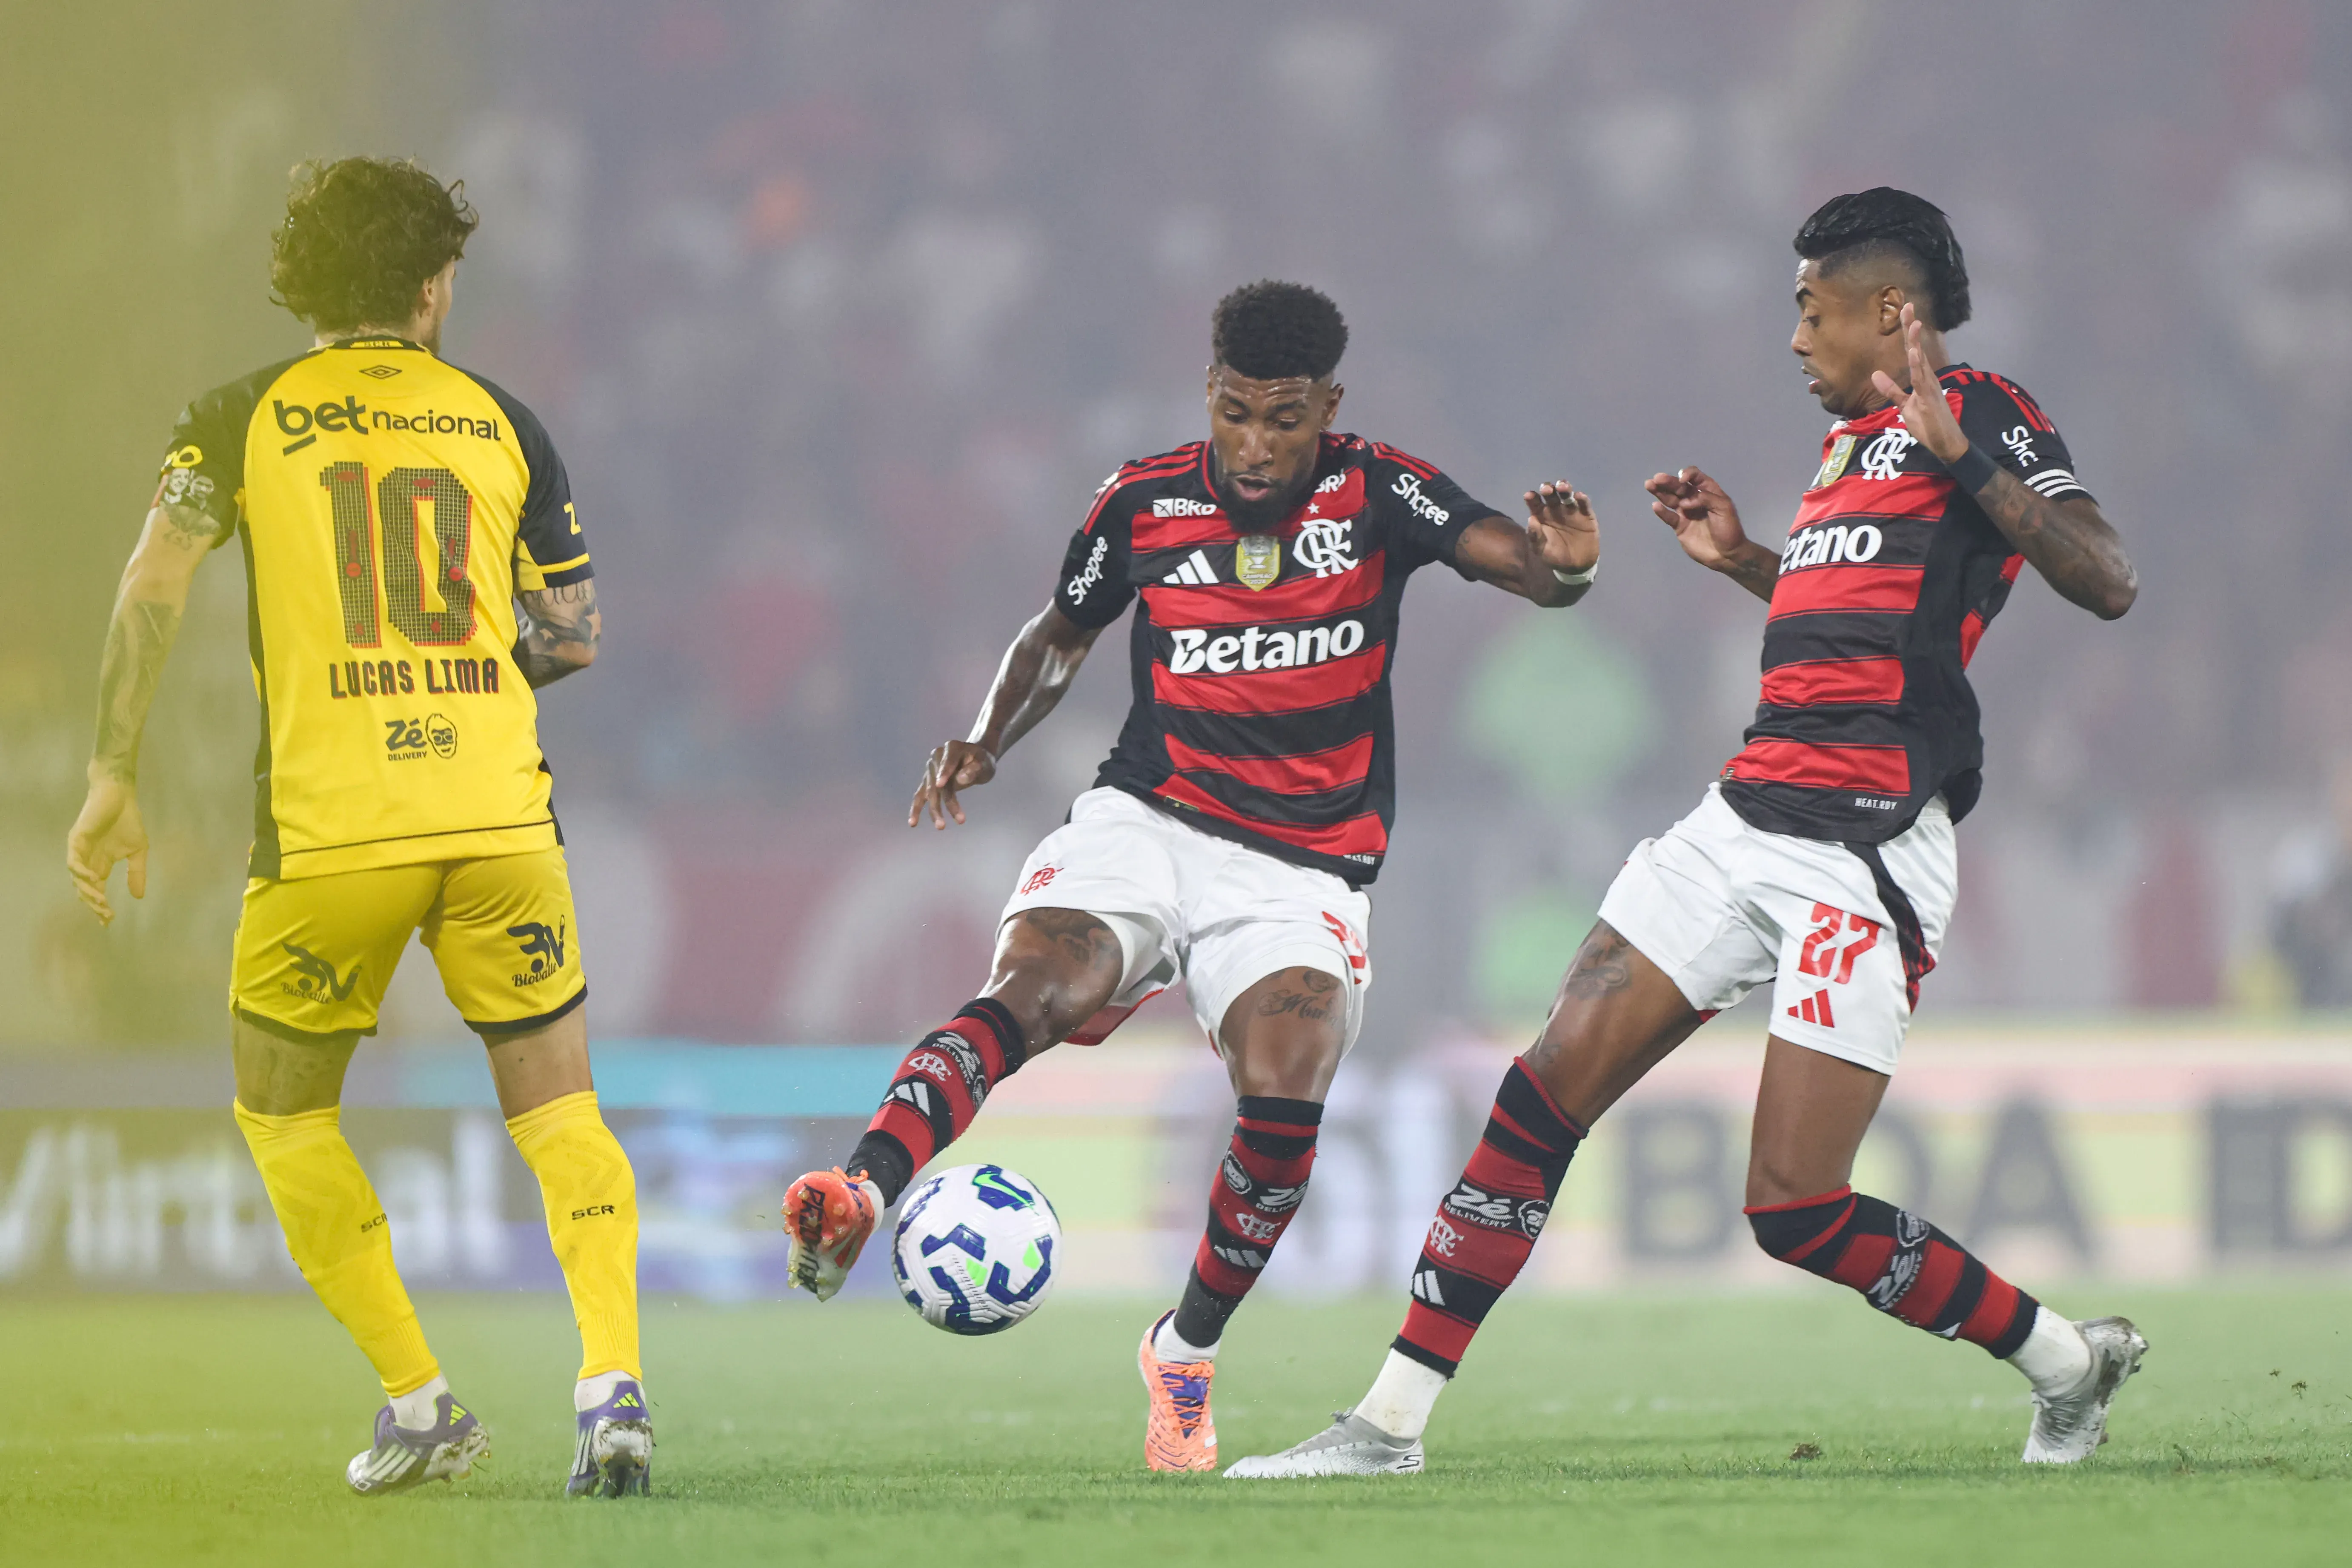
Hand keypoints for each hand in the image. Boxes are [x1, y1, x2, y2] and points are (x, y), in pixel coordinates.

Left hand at [67, 777, 146, 924]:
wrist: (120, 795)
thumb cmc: (128, 820)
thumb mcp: (138, 851)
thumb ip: (136, 873)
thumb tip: (139, 897)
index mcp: (100, 864)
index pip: (96, 891)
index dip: (100, 907)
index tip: (108, 922)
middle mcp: (87, 861)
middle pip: (85, 889)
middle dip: (95, 905)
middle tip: (106, 915)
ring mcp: (80, 851)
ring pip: (78, 879)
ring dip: (88, 892)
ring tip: (102, 902)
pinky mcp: (76, 840)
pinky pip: (74, 862)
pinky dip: (82, 873)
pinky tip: (94, 880)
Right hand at [909, 739, 996, 829]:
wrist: (974, 759)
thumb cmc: (982, 761)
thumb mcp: (984, 763)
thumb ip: (973, 769)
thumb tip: (960, 778)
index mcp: (952, 748)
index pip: (947, 761)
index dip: (944, 773)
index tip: (940, 785)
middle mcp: (937, 757)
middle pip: (940, 781)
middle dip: (948, 802)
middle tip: (961, 820)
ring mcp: (930, 770)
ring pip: (930, 792)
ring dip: (935, 810)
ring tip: (941, 827)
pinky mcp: (927, 782)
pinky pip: (920, 796)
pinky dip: (916, 809)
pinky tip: (912, 823)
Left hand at [1520, 481, 1597, 573]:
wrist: (1576, 566)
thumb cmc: (1555, 556)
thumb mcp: (1541, 550)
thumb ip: (1535, 536)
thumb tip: (1531, 519)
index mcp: (1541, 516)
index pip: (1535, 502)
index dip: (1532, 497)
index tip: (1529, 495)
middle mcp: (1555, 510)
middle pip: (1551, 494)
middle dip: (1548, 488)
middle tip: (1547, 490)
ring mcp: (1571, 510)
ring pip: (1567, 495)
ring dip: (1565, 488)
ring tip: (1562, 486)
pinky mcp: (1586, 515)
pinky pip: (1584, 504)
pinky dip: (1582, 499)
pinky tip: (1579, 496)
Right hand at [1645, 466, 1748, 571]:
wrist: (1727, 554)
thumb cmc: (1729, 529)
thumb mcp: (1724, 508)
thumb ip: (1706, 498)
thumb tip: (1685, 501)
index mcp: (1708, 491)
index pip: (1695, 477)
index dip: (1687, 474)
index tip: (1682, 480)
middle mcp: (1695, 499)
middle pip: (1679, 487)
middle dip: (1668, 481)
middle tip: (1656, 478)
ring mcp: (1686, 513)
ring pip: (1671, 499)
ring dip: (1660, 492)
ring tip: (1649, 484)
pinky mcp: (1680, 526)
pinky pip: (1669, 517)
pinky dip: (1662, 512)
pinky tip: (1655, 506)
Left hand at [1869, 303, 1966, 461]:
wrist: (1946, 443)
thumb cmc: (1928, 424)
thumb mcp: (1905, 406)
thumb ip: (1892, 390)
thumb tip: (1876, 374)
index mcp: (1922, 377)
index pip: (1912, 350)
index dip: (1908, 332)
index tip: (1904, 312)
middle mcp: (1927, 377)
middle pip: (1917, 348)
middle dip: (1912, 327)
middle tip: (1907, 305)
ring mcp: (1930, 387)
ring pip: (1921, 360)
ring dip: (1916, 341)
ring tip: (1913, 322)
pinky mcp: (1929, 398)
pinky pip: (1921, 380)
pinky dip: (1917, 366)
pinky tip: (1913, 353)